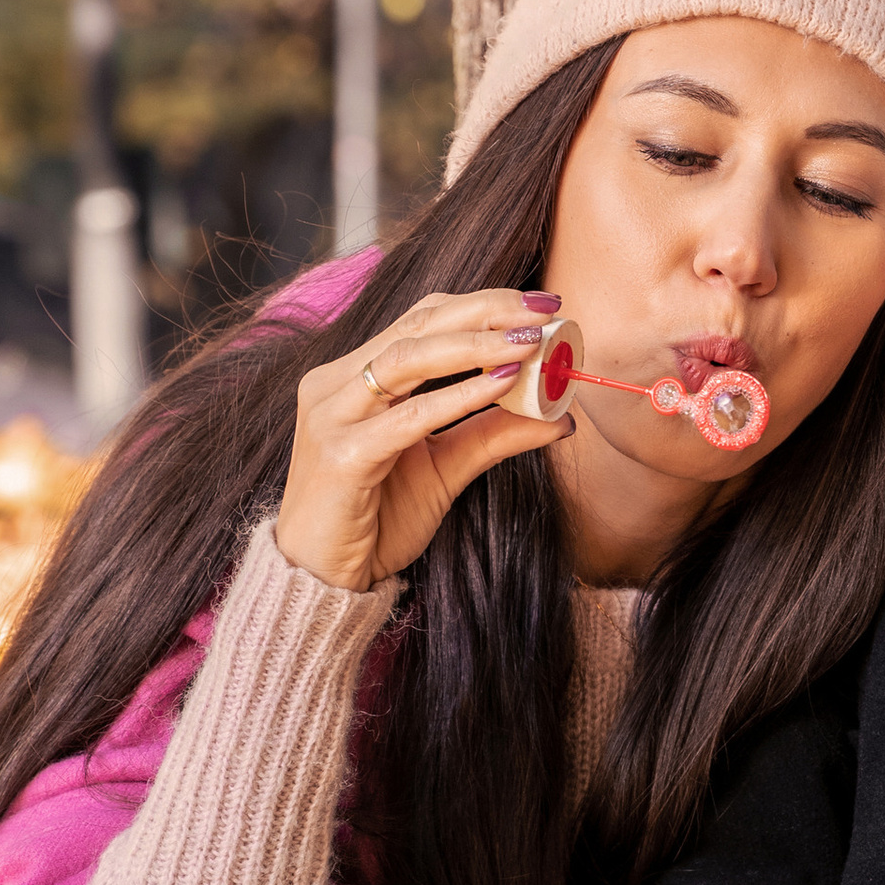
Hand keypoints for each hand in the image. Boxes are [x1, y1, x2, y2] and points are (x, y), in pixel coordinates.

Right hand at [274, 292, 571, 591]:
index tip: (541, 303)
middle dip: (485, 312)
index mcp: (353, 377)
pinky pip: (407, 419)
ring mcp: (331, 417)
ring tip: (529, 342)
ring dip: (474, 345)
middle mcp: (335, 385)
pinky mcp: (340, 457)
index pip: (420, 320)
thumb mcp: (445, 468)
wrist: (324, 580)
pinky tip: (500, 385)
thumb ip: (493, 435)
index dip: (480, 304)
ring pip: (406, 358)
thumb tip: (560, 417)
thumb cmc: (376, 521)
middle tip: (543, 310)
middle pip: (415, 326)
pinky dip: (456, 398)